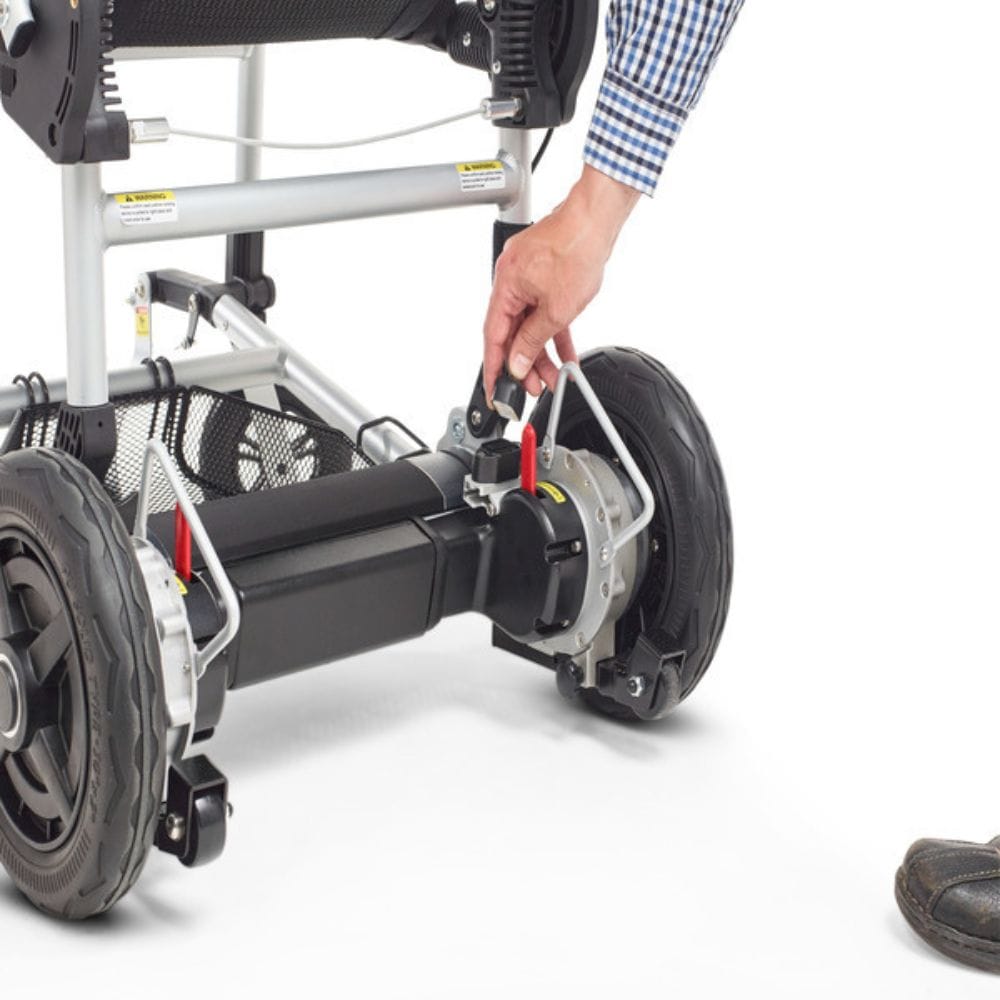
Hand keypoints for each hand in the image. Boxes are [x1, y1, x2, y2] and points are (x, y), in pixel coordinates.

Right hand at [483, 165, 640, 401]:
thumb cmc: (576, 249)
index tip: (495, 391)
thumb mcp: (556, 310)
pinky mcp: (543, 275)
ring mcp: (527, 277)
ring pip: (529, 324)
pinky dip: (552, 331)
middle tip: (531, 387)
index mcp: (505, 286)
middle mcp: (511, 280)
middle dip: (523, 363)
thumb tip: (517, 362)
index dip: (494, 368)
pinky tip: (563, 352)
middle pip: (512, 333)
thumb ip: (533, 340)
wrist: (596, 218)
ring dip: (539, 351)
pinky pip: (542, 311)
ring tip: (551, 376)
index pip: (493, 338)